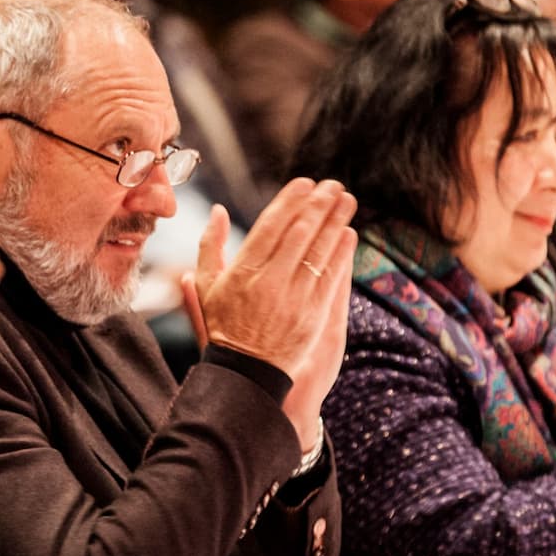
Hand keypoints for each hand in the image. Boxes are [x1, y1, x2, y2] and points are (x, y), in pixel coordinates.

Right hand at [193, 180, 356, 451]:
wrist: (246, 372)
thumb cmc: (224, 326)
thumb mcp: (207, 286)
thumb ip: (209, 246)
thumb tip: (217, 211)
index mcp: (242, 271)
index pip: (272, 225)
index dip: (291, 201)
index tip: (306, 183)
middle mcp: (269, 281)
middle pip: (300, 233)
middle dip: (319, 205)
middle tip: (333, 185)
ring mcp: (294, 298)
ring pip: (319, 251)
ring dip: (336, 222)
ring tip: (347, 201)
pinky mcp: (313, 314)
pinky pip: (331, 277)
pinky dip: (341, 253)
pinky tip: (348, 235)